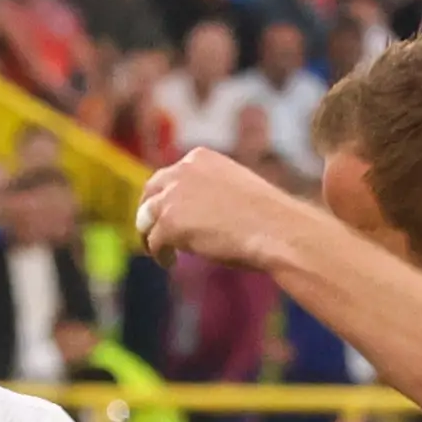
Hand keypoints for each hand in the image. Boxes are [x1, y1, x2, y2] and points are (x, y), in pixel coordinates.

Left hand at [134, 147, 296, 268]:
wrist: (276, 229)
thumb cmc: (265, 215)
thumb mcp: (234, 187)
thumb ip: (210, 191)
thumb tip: (194, 211)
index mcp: (199, 158)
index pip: (170, 175)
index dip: (166, 195)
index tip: (168, 211)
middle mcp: (181, 171)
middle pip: (150, 192)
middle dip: (148, 212)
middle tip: (151, 231)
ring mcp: (172, 197)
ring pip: (146, 218)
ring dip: (150, 235)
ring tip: (161, 251)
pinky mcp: (168, 224)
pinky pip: (153, 242)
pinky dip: (160, 254)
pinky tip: (169, 263)